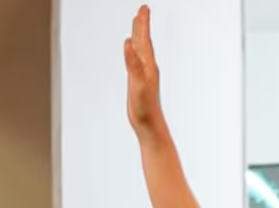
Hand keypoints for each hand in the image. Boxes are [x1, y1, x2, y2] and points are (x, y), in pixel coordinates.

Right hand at [124, 5, 165, 137]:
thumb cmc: (146, 108)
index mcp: (147, 65)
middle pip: (143, 40)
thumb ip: (133, 64)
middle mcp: (147, 67)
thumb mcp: (137, 84)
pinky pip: (135, 59)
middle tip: (142, 9)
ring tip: (137, 23)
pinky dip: (133, 49)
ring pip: (140, 48)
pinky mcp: (138, 80)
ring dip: (138, 34)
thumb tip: (129, 43)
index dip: (143, 23)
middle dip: (142, 24)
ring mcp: (143, 73)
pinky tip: (131, 48)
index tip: (144, 8)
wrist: (149, 125)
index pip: (144, 39)